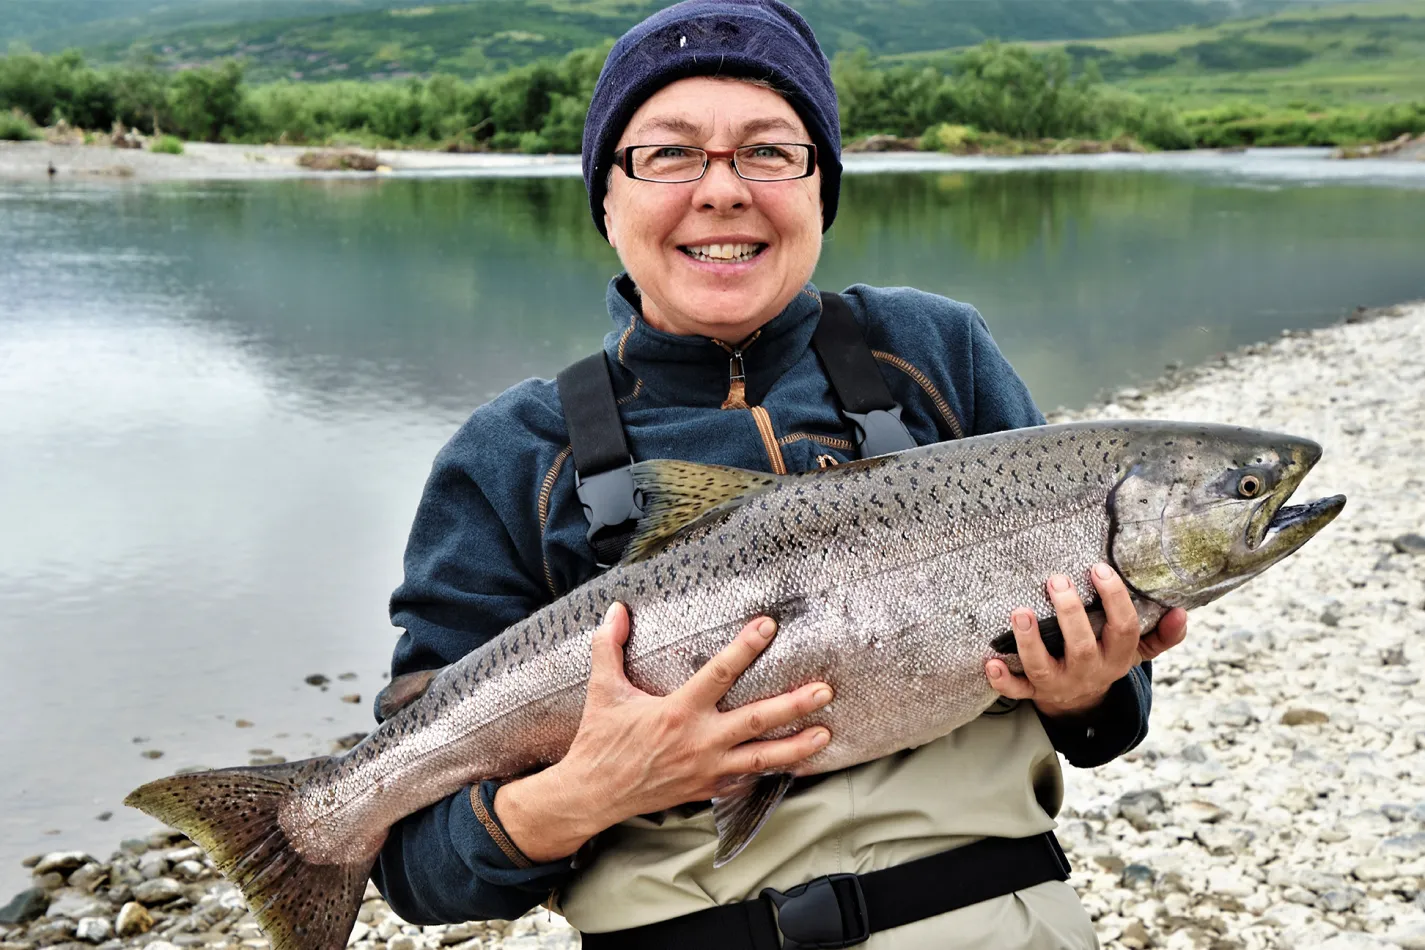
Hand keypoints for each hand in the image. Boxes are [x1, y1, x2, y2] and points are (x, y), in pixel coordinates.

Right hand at [494, 602, 832, 861]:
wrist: (593, 795)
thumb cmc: (600, 741)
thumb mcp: (602, 690)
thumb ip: (609, 646)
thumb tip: (615, 609)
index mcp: (677, 711)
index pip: (719, 673)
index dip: (745, 648)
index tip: (768, 626)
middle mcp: (699, 741)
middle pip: (757, 720)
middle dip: (794, 705)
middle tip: (824, 691)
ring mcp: (708, 769)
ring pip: (763, 758)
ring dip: (797, 746)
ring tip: (826, 734)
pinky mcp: (708, 789)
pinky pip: (748, 780)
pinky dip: (773, 772)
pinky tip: (795, 763)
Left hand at [984, 562, 1187, 717]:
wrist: (1082, 700)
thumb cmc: (1106, 656)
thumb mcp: (1137, 650)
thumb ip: (1162, 635)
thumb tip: (1181, 611)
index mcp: (1117, 657)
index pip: (1124, 629)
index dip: (1114, 599)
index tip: (1099, 568)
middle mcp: (1089, 671)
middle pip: (1082, 646)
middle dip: (1069, 615)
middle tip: (1057, 581)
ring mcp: (1059, 683)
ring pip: (1043, 667)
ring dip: (1030, 641)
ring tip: (1020, 611)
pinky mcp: (1033, 691)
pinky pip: (1016, 691)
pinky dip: (1003, 680)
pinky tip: (991, 662)